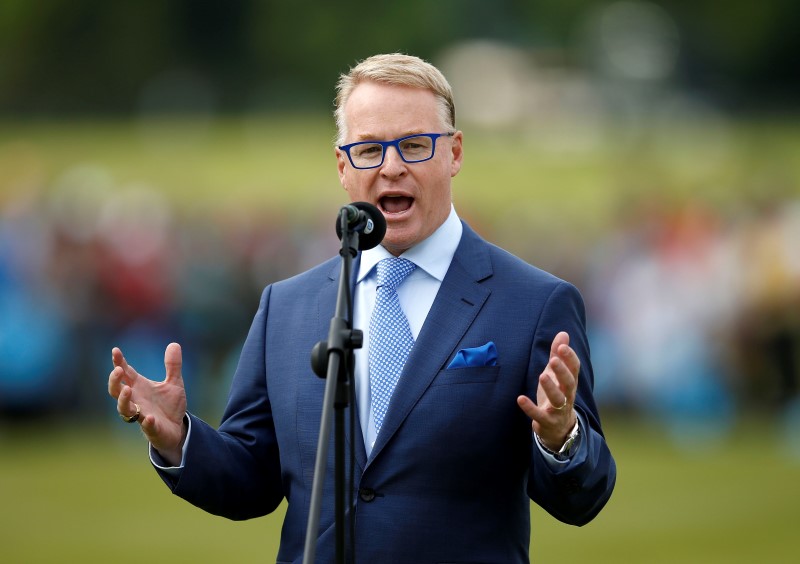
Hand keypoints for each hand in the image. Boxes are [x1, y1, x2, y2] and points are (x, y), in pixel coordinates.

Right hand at [108, 343, 187, 464]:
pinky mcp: (152, 428)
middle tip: (118, 370)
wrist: (177, 429)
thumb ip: (173, 365)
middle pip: (116, 391)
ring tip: (127, 390)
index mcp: (139, 387)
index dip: (119, 362)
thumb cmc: (169, 406)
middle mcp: (136, 400)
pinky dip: (147, 422)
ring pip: (125, 410)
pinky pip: (146, 426)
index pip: (125, 373)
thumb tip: (174, 344)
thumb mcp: (174, 383)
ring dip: (124, 400)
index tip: (115, 351)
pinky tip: (150, 418)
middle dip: (114, 381)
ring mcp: (142, 415)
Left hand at [517, 331, 578, 450]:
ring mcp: (558, 410)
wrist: (558, 428)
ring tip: (542, 376)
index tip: (563, 346)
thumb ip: (558, 354)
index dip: (570, 357)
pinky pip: (539, 415)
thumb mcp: (556, 374)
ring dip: (550, 388)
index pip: (574, 369)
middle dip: (562, 371)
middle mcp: (567, 395)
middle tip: (554, 360)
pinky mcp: (546, 421)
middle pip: (569, 383)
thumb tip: (563, 333)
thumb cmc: (557, 394)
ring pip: (558, 399)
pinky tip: (520, 399)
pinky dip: (530, 408)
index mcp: (570, 382)